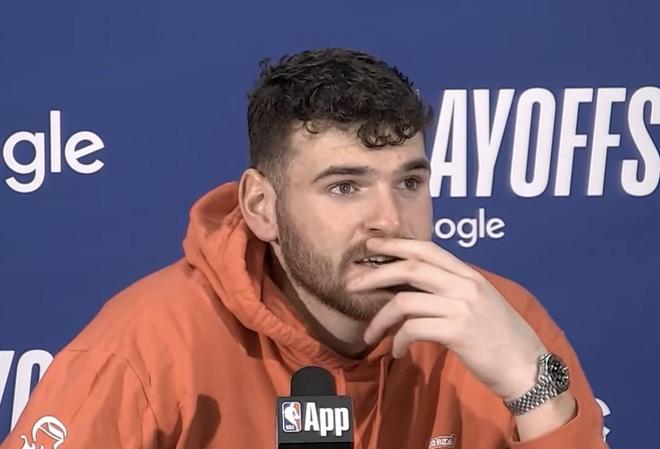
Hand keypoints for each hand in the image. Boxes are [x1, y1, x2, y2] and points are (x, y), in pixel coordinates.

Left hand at [348, 237, 545, 400]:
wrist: (527, 367)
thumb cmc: (500, 337)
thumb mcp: (480, 302)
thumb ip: (452, 288)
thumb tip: (414, 285)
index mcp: (469, 274)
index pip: (427, 248)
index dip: (396, 243)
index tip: (371, 245)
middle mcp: (465, 285)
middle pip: (410, 268)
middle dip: (376, 273)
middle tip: (353, 283)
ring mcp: (462, 307)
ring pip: (405, 301)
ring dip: (380, 318)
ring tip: (370, 333)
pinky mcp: (458, 332)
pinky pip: (413, 329)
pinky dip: (398, 340)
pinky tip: (396, 351)